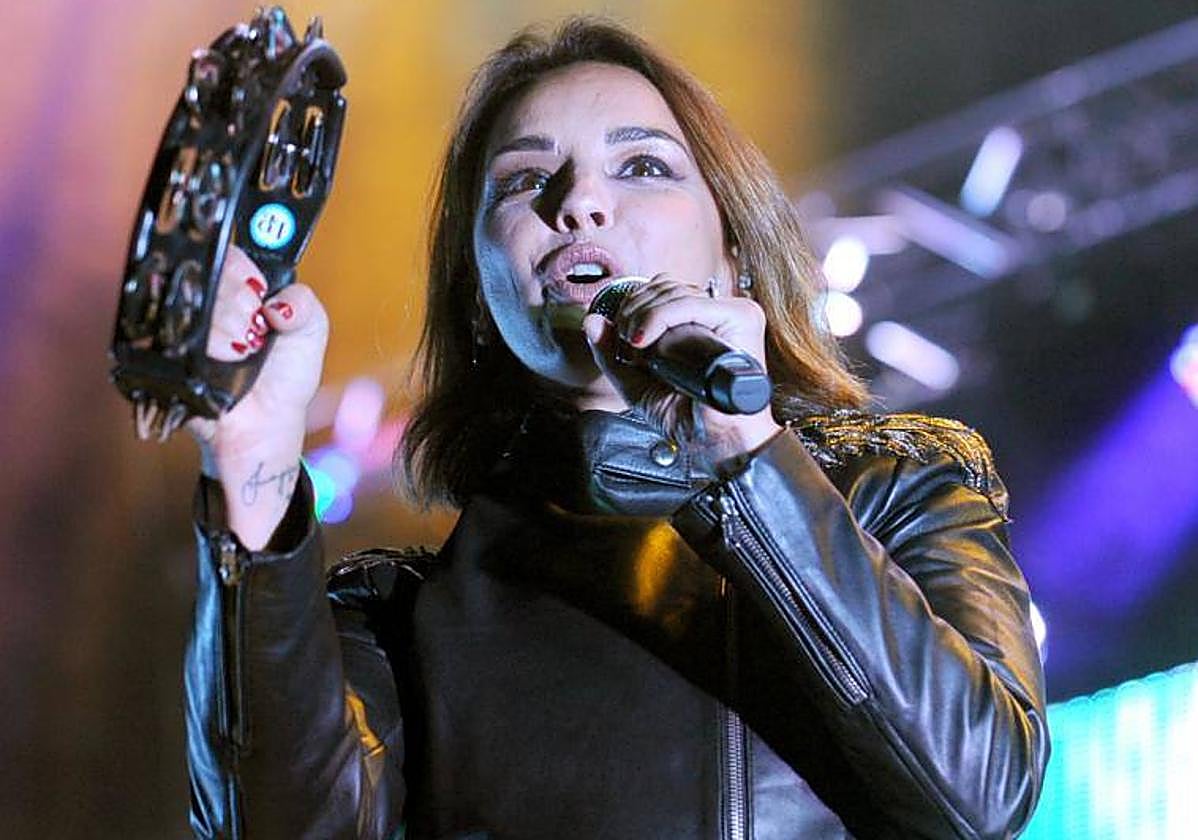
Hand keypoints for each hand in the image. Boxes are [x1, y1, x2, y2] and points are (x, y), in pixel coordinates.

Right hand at [186, 244, 329, 548]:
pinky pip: (179, 328)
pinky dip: (211, 344)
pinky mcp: (164, 346)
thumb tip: (276, 302)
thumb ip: (305, 302)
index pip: (229, 252)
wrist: (263, 425)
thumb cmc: (285, 378)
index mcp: (239, 287)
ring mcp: (183, 321)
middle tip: (255, 334)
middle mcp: (208, 299)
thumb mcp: (312, 332)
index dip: (247, 273)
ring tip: (243, 352)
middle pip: (211, 270)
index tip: (262, 296)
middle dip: (243, 304)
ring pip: (197, 298)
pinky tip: (226, 359)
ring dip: (229, 327)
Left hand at [582, 273, 780, 464]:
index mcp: (700, 322)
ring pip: (674, 292)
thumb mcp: (637, 384)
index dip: (636, 305)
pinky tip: (645, 341)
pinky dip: (659, 318)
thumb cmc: (691, 419)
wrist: (719, 442)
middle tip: (628, 345)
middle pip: (666, 285)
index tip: (624, 337)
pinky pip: (689, 304)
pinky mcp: (740, 318)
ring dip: (642, 317)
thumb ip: (611, 354)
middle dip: (635, 311)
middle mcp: (718, 314)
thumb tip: (592, 322)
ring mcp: (732, 314)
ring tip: (638, 348)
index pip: (662, 290)